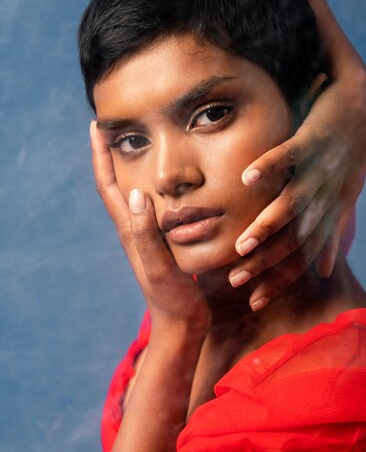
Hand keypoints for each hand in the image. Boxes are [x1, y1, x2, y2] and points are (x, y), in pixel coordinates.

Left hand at [90, 121, 209, 331]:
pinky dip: (152, 189)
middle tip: (113, 129)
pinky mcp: (162, 244)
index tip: (97, 126)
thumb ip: (146, 235)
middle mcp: (134, 230)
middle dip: (110, 156)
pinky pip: (152, 208)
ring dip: (128, 169)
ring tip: (135, 147)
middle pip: (115, 186)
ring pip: (132, 195)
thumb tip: (135, 195)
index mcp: (130, 231)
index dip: (100, 156)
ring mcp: (147, 238)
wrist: (182, 325)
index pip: (108, 186)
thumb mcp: (160, 267)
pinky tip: (164, 186)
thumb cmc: (173, 299)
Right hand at [229, 72, 365, 309]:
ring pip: (293, 205)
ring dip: (267, 226)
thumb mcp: (343, 201)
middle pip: (294, 239)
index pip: (302, 256)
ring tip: (241, 245)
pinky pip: (291, 156)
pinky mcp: (314, 140)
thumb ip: (331, 236)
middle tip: (236, 281)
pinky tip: (246, 179)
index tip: (255, 302)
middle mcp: (326, 198)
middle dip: (267, 262)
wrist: (363, 110)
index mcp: (329, 214)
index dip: (281, 280)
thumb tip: (327, 272)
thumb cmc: (346, 158)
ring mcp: (320, 170)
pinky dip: (270, 167)